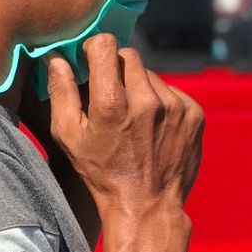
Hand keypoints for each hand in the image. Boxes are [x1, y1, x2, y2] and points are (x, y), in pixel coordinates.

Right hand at [45, 35, 203, 218]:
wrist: (147, 206)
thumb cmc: (101, 172)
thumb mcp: (68, 135)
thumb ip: (61, 92)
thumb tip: (57, 59)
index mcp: (112, 102)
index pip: (105, 45)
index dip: (94, 50)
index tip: (90, 63)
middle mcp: (147, 100)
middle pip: (129, 56)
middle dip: (115, 68)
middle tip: (109, 94)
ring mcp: (175, 106)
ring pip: (150, 74)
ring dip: (138, 85)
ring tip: (131, 115)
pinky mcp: (194, 114)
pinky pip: (171, 90)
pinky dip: (159, 100)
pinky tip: (151, 125)